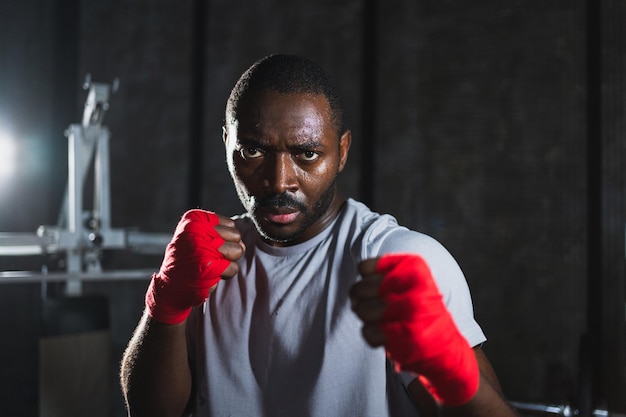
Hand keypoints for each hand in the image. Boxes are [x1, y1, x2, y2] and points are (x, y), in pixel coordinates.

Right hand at [145, 209, 244, 323]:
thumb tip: (243, 244)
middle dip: (229, 250)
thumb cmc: (188, 259)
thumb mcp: (198, 235)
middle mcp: (197, 229)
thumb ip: (221, 232)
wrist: (170, 286)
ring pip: (237, 251)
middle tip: (209, 258)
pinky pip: (233, 268)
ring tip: (210, 265)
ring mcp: (202, 247)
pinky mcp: (207, 265)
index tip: (207, 246)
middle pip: (237, 236)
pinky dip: (224, 275)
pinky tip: (209, 275)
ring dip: (228, 262)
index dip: (224, 239)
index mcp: (194, 219)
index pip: (230, 225)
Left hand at [351, 253, 478, 405]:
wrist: (444, 346)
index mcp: (414, 267)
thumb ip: (375, 278)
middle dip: (361, 300)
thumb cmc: (417, 309)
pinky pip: (367, 331)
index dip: (364, 281)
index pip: (364, 268)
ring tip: (385, 320)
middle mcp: (415, 286)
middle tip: (378, 308)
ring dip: (367, 319)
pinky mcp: (405, 335)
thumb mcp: (405, 281)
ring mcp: (411, 311)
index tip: (378, 290)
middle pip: (360, 289)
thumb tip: (353, 296)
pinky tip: (389, 334)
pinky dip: (373, 336)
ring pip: (362, 310)